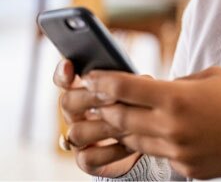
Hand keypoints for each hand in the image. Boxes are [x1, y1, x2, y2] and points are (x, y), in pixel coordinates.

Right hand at [53, 59, 141, 176]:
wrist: (151, 142)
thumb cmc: (143, 109)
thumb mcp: (140, 91)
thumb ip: (132, 83)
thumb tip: (142, 80)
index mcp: (85, 91)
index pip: (64, 80)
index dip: (63, 73)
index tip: (70, 66)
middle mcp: (76, 114)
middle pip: (66, 102)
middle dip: (90, 97)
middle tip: (112, 96)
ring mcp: (80, 138)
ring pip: (75, 132)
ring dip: (104, 126)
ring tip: (128, 124)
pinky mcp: (88, 161)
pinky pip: (88, 157)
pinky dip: (110, 151)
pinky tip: (130, 145)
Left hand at [83, 66, 220, 179]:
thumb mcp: (211, 76)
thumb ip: (179, 83)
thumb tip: (158, 90)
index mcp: (176, 98)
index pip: (124, 90)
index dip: (102, 82)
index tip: (93, 78)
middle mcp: (171, 127)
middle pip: (121, 119)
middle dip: (108, 107)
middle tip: (102, 99)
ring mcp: (178, 152)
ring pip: (137, 141)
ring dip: (129, 128)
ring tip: (129, 117)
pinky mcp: (188, 168)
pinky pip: (162, 155)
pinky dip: (159, 143)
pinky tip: (169, 133)